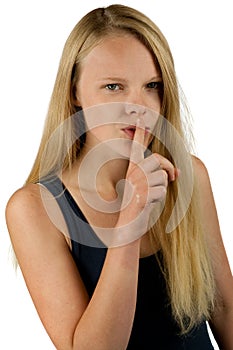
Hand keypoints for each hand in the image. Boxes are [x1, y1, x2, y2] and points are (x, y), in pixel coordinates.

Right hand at [117, 118, 177, 236]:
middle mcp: (133, 173)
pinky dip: (161, 197)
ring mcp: (137, 183)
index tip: (141, 119)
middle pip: (157, 160)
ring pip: (162, 175)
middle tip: (173, 177)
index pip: (136, 148)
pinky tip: (150, 204)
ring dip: (163, 186)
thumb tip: (176, 170)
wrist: (128, 224)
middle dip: (168, 168)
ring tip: (152, 195)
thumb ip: (156, 175)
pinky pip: (162, 189)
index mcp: (132, 169)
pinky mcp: (143, 193)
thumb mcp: (145, 187)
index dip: (140, 134)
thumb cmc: (137, 205)